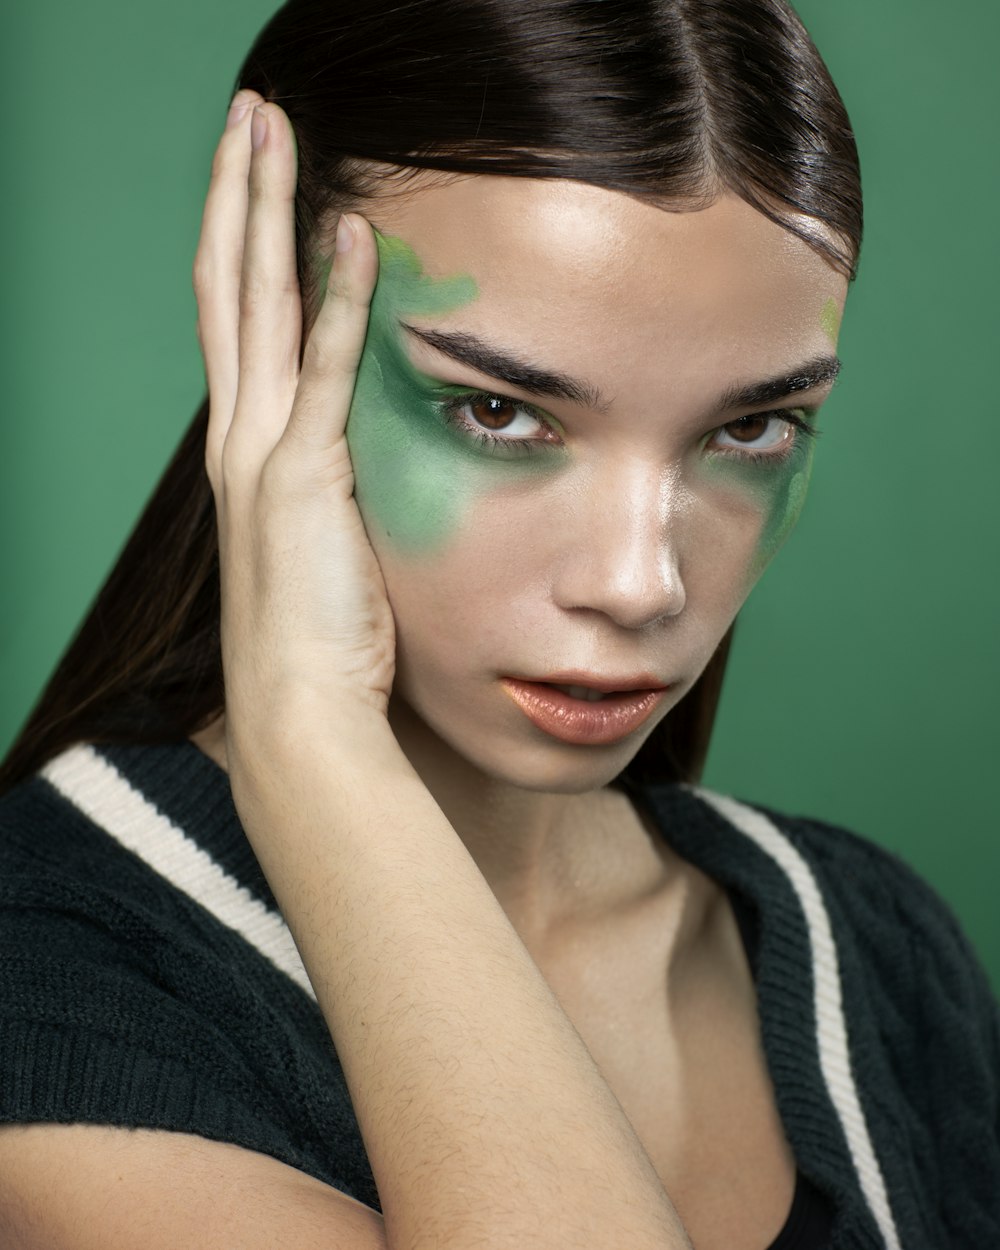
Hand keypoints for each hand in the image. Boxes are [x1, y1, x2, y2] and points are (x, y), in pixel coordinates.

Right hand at [193, 92, 392, 769]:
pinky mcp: (302, 479)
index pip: (239, 324)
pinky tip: (348, 230)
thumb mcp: (327, 543)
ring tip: (272, 127)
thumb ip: (338, 484)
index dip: (243, 244)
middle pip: (229, 289)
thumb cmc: (323, 639)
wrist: (301, 711)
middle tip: (249, 113)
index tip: (260, 180)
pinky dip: (335, 299)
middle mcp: (241, 440)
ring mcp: (263, 455)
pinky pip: (322, 370)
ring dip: (264, 209)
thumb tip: (374, 450)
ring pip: (256, 305)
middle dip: (237, 194)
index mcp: (249, 453)